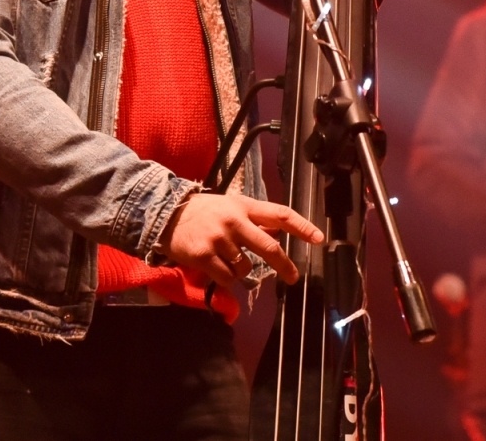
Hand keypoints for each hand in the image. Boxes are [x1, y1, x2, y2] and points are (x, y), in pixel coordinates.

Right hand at [157, 192, 323, 286]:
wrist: (167, 215)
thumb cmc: (205, 212)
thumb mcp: (232, 207)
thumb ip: (255, 219)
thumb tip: (280, 233)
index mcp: (245, 206)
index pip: (280, 214)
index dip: (302, 226)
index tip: (318, 238)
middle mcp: (235, 221)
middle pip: (269, 247)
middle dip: (285, 265)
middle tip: (293, 277)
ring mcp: (220, 239)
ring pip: (246, 267)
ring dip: (242, 270)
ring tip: (228, 259)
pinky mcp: (205, 256)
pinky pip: (227, 278)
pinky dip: (226, 278)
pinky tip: (216, 267)